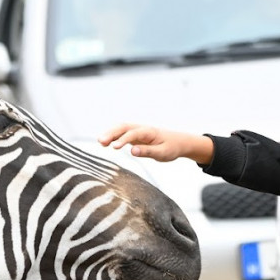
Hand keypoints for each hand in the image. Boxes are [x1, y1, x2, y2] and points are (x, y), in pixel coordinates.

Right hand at [98, 123, 212, 164]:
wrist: (178, 142)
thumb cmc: (171, 148)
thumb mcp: (162, 153)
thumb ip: (147, 152)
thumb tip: (132, 152)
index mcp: (149, 132)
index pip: (133, 134)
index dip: (123, 140)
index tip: (114, 147)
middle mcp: (142, 129)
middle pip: (124, 127)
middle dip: (112, 133)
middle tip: (101, 141)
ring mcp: (138, 131)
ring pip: (121, 129)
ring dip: (111, 133)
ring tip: (100, 142)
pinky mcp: (136, 136)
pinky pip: (123, 134)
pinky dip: (114, 136)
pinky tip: (106, 143)